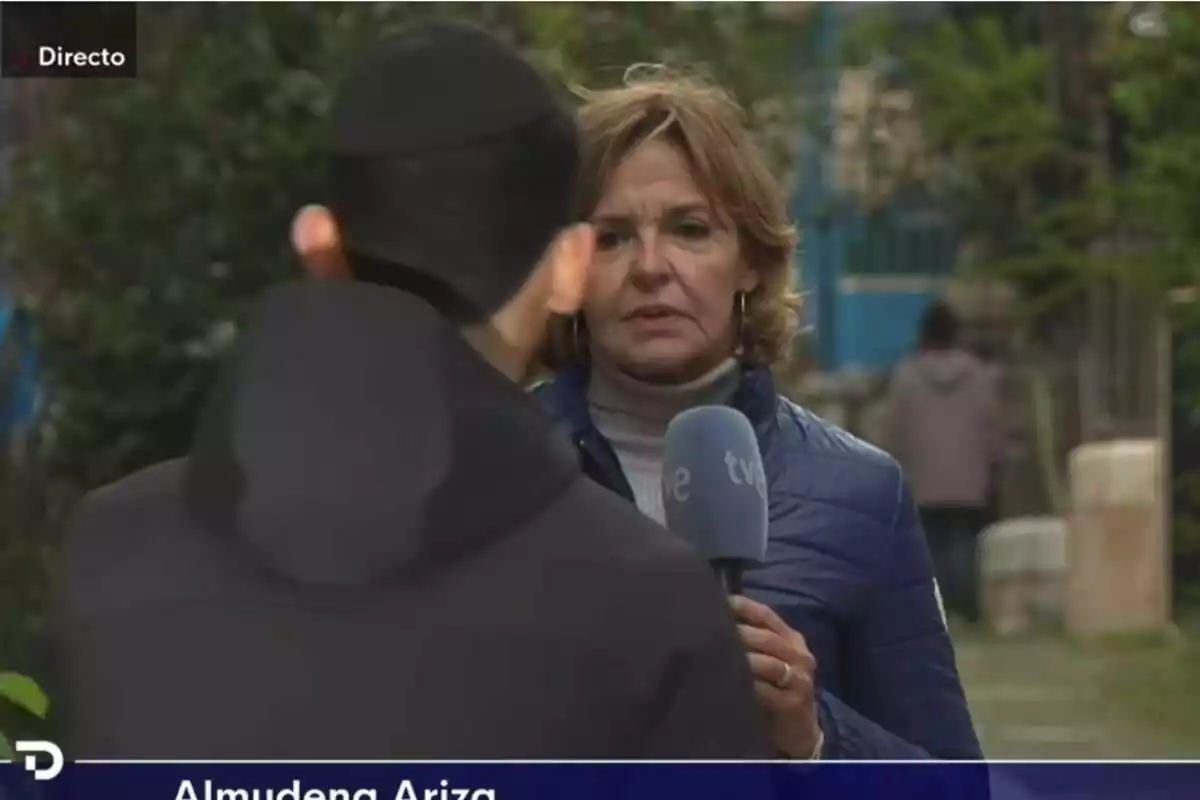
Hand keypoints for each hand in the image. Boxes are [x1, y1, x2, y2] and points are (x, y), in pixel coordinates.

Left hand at [730, 595, 821, 758]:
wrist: (800, 730)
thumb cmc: (777, 689)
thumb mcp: (770, 660)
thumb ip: (752, 639)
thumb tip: (716, 616)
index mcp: (792, 639)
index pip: (766, 615)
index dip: (742, 607)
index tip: (717, 604)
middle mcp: (799, 655)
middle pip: (766, 638)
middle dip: (737, 634)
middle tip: (709, 632)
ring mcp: (799, 680)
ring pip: (767, 663)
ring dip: (741, 660)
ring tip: (715, 656)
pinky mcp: (793, 704)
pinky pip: (765, 692)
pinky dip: (746, 686)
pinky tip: (727, 683)